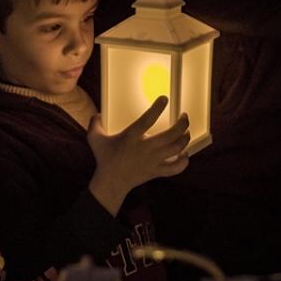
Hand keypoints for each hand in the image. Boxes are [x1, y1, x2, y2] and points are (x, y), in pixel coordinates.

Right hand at [87, 96, 190, 214]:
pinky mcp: (156, 171)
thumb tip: (98, 113)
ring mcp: (152, 161)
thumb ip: (95, 123)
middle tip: (184, 116)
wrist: (111, 182)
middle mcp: (144, 148)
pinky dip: (184, 161)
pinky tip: (185, 153)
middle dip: (182, 123)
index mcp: (131, 137)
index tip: (164, 99)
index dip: (157, 108)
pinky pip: (176, 168)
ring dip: (185, 138)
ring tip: (185, 131)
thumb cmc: (104, 158)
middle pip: (171, 135)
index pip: (147, 119)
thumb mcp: (94, 138)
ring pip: (176, 148)